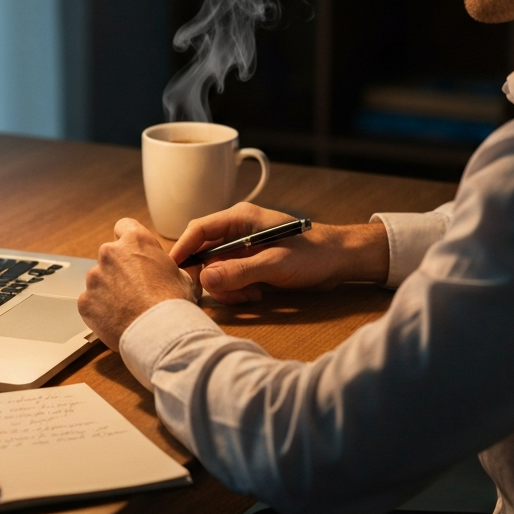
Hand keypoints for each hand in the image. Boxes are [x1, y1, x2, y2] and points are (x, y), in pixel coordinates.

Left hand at [78, 218, 197, 349]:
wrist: (158, 332)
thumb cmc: (173, 304)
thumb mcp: (183, 276)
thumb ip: (169, 266)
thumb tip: (175, 270)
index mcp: (135, 241)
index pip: (124, 226)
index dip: (129, 240)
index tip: (132, 252)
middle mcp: (110, 253)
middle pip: (110, 255)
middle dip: (119, 269)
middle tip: (135, 288)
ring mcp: (95, 277)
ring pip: (99, 280)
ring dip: (109, 290)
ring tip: (128, 308)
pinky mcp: (85, 300)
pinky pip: (91, 302)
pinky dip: (101, 309)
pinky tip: (117, 319)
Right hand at [169, 202, 389, 303]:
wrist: (341, 261)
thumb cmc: (313, 254)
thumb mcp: (275, 264)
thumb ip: (239, 272)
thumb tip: (205, 281)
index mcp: (240, 218)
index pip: (199, 229)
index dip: (182, 249)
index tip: (173, 271)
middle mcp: (237, 231)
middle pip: (204, 254)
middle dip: (212, 277)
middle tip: (227, 293)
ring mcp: (243, 248)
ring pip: (216, 270)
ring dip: (228, 287)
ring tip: (251, 295)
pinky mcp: (250, 263)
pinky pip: (230, 278)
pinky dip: (238, 290)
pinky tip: (257, 295)